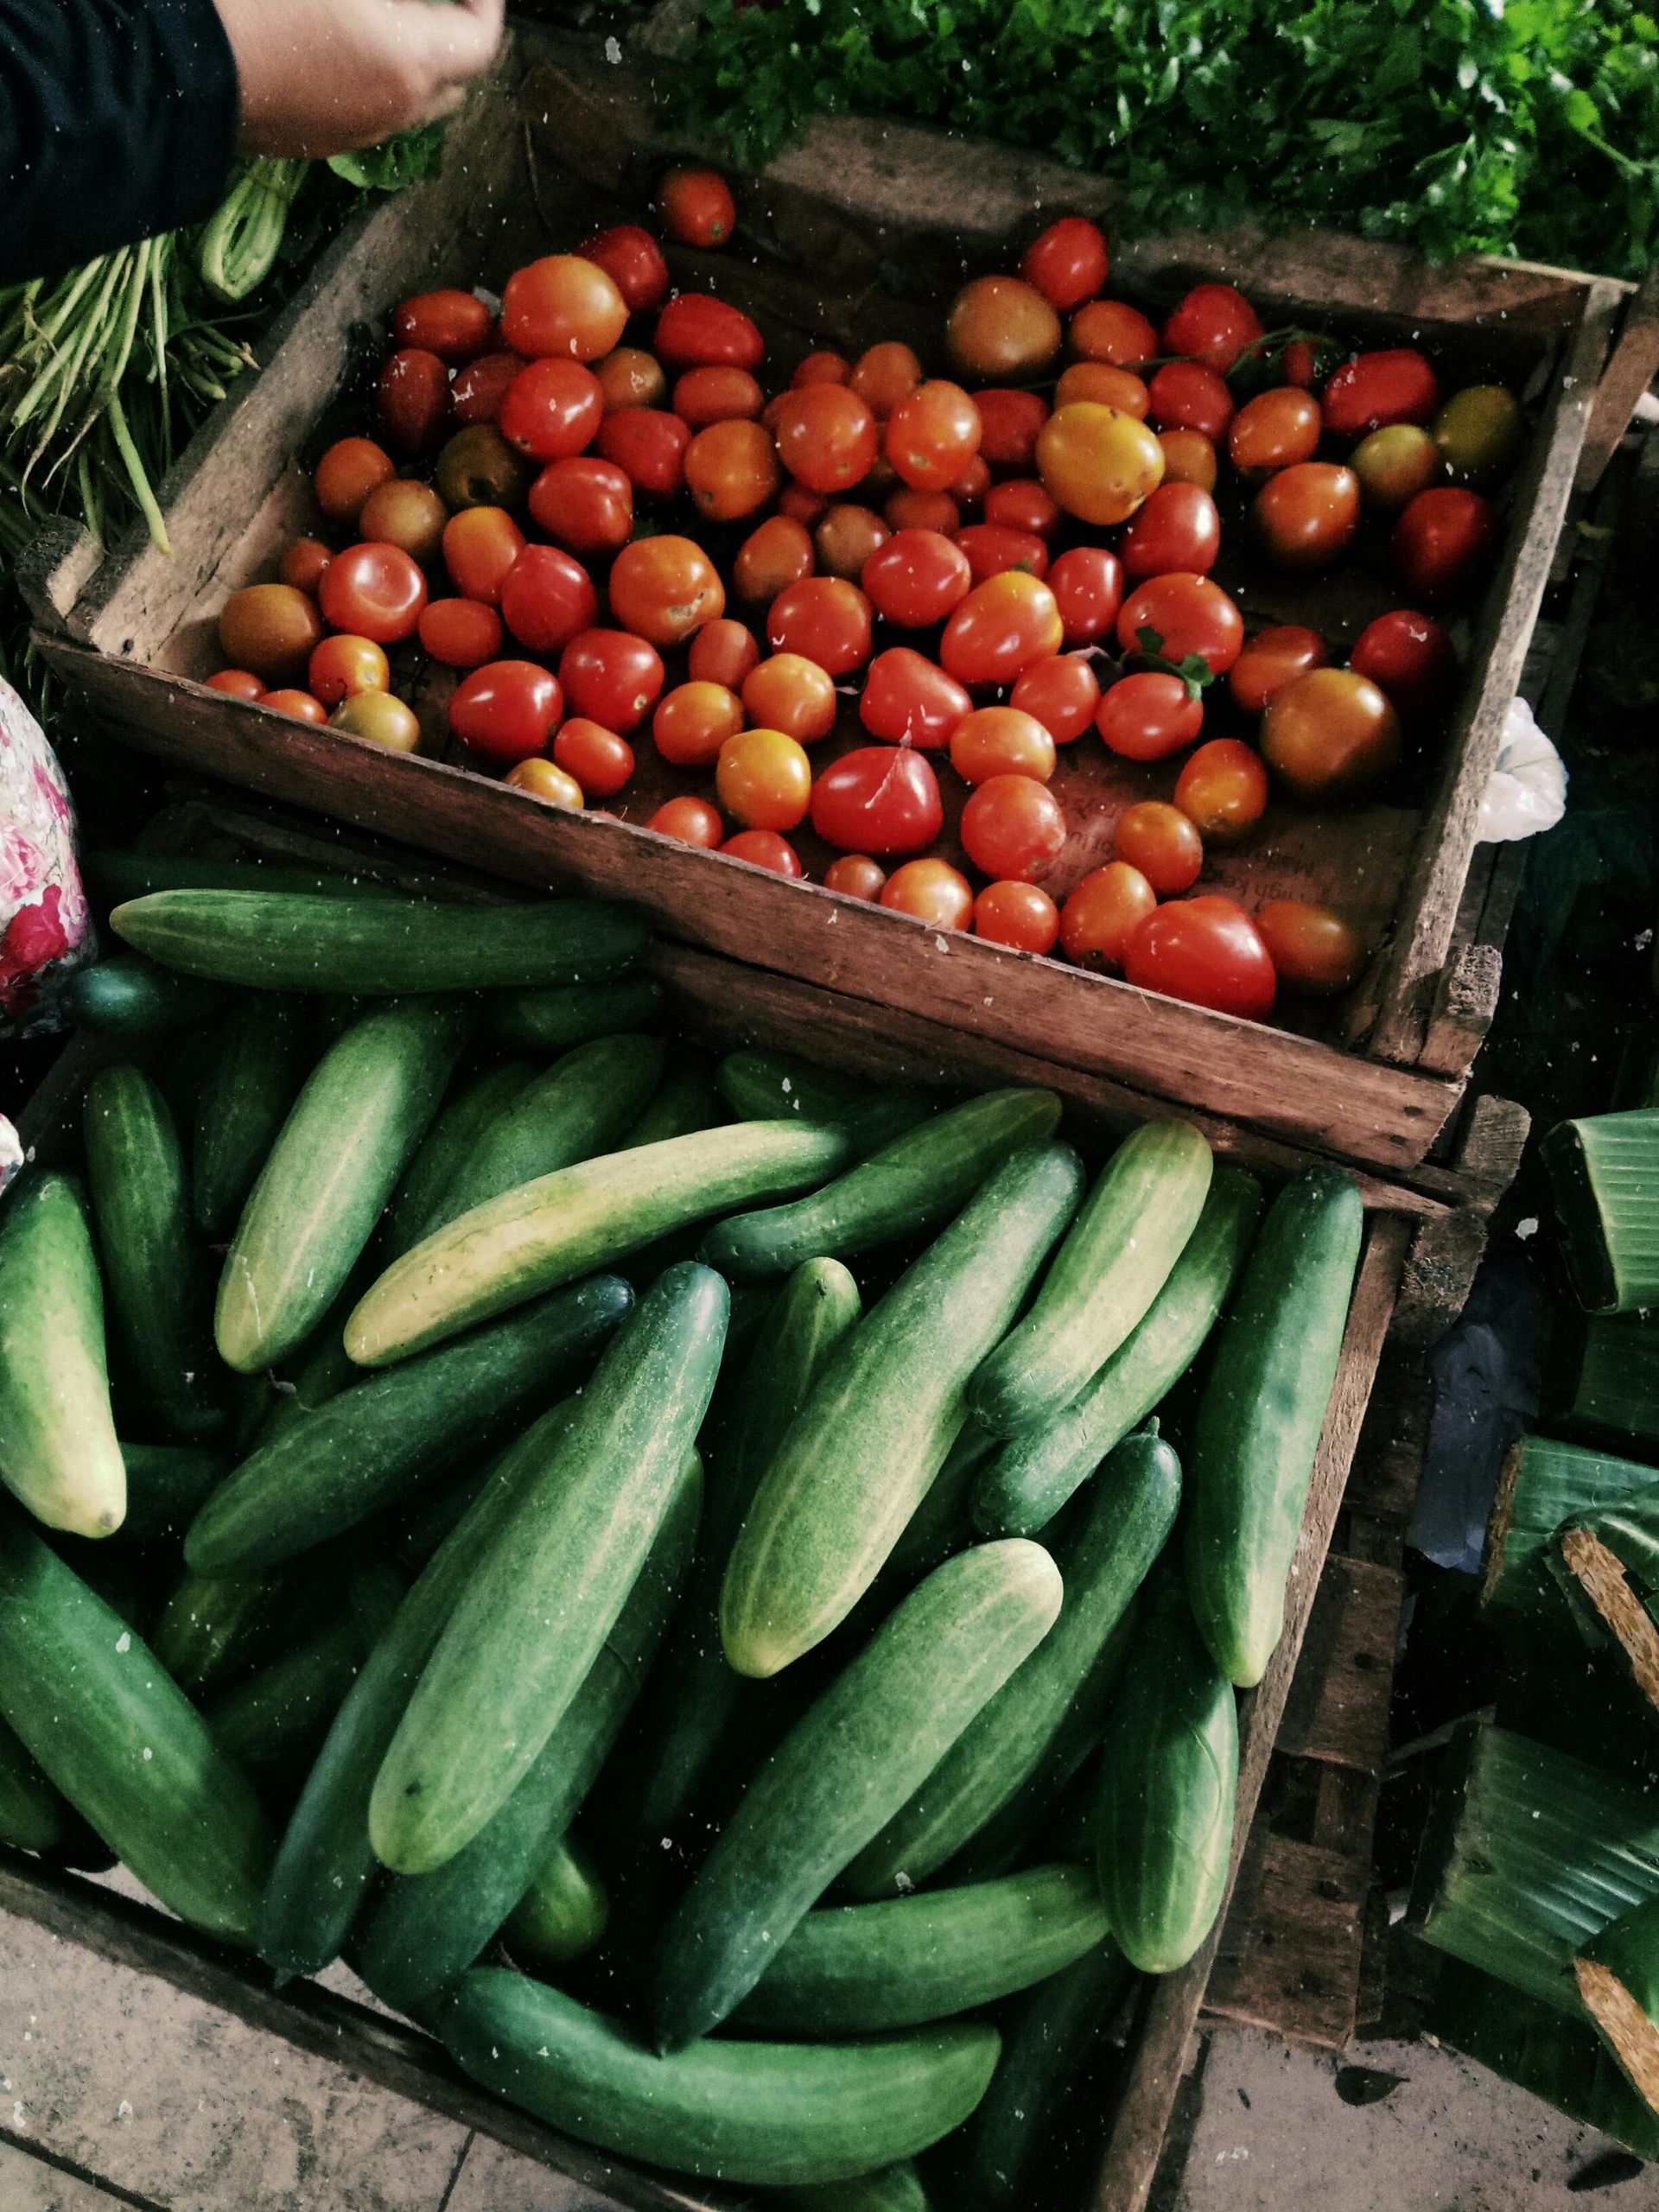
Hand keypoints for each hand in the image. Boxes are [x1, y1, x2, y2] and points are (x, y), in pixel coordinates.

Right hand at [215, 0, 505, 157]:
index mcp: (411, 63)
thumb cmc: (254, 5)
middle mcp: (395, 111)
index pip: (482, 41)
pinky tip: (341, 40)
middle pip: (454, 80)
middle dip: (453, 34)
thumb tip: (408, 1)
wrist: (178, 69)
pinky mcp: (319, 141)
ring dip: (413, 58)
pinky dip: (376, 77)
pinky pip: (370, 110)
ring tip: (383, 14)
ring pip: (412, 100)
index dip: (484, 3)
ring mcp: (356, 133)